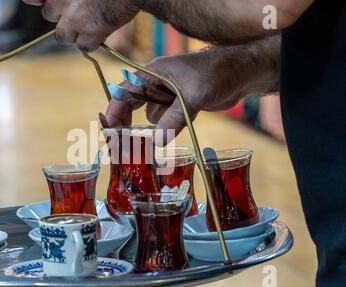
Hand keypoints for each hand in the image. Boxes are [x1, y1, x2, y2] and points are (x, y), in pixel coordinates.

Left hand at [23, 0, 139, 50]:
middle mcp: (62, 3)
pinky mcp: (90, 33)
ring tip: (89, 24)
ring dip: (73, 33)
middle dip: (61, 16)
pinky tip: (101, 32)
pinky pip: (83, 47)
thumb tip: (29, 1)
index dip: (43, 3)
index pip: (35, 0)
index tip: (44, 3)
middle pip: (49, 15)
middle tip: (79, 12)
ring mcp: (75, 19)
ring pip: (62, 36)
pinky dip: (91, 43)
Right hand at [105, 36, 280, 144]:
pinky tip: (184, 123)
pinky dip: (170, 127)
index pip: (123, 94)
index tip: (110, 134)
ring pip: (152, 118)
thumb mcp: (191, 97)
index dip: (114, 114)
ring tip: (170, 127)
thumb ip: (173, 119)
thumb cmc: (215, 75)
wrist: (241, 73)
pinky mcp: (179, 104)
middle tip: (126, 147)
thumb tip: (155, 142)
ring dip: (158, 127)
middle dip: (130, 126)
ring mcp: (167, 95)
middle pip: (132, 107)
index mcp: (151, 74)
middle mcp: (155, 84)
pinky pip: (167, 121)